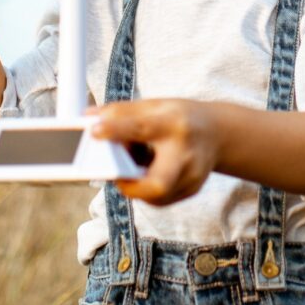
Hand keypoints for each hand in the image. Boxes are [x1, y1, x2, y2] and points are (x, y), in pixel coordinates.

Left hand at [91, 99, 220, 205]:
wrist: (217, 133)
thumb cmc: (179, 117)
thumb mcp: (154, 106)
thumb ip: (120, 113)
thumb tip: (87, 118)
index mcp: (175, 124)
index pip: (143, 128)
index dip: (117, 130)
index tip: (94, 131)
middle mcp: (186, 154)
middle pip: (157, 183)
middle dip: (130, 185)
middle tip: (115, 174)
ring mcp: (191, 178)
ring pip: (154, 195)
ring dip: (136, 184)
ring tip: (137, 163)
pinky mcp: (190, 192)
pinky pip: (158, 198)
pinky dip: (146, 187)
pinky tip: (150, 171)